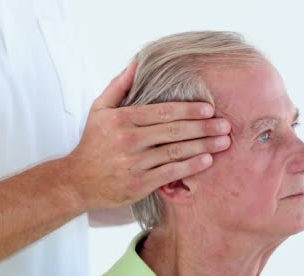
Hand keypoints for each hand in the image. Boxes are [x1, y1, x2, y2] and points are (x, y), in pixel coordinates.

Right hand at [67, 62, 231, 208]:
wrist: (78, 181)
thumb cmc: (93, 143)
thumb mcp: (100, 109)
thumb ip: (119, 86)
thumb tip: (137, 63)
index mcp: (122, 119)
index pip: (162, 112)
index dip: (188, 110)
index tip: (208, 109)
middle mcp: (129, 140)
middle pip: (174, 131)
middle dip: (203, 127)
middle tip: (225, 125)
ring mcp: (135, 163)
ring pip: (176, 152)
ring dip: (203, 146)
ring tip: (223, 142)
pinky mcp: (139, 184)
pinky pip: (171, 173)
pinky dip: (191, 166)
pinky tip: (207, 160)